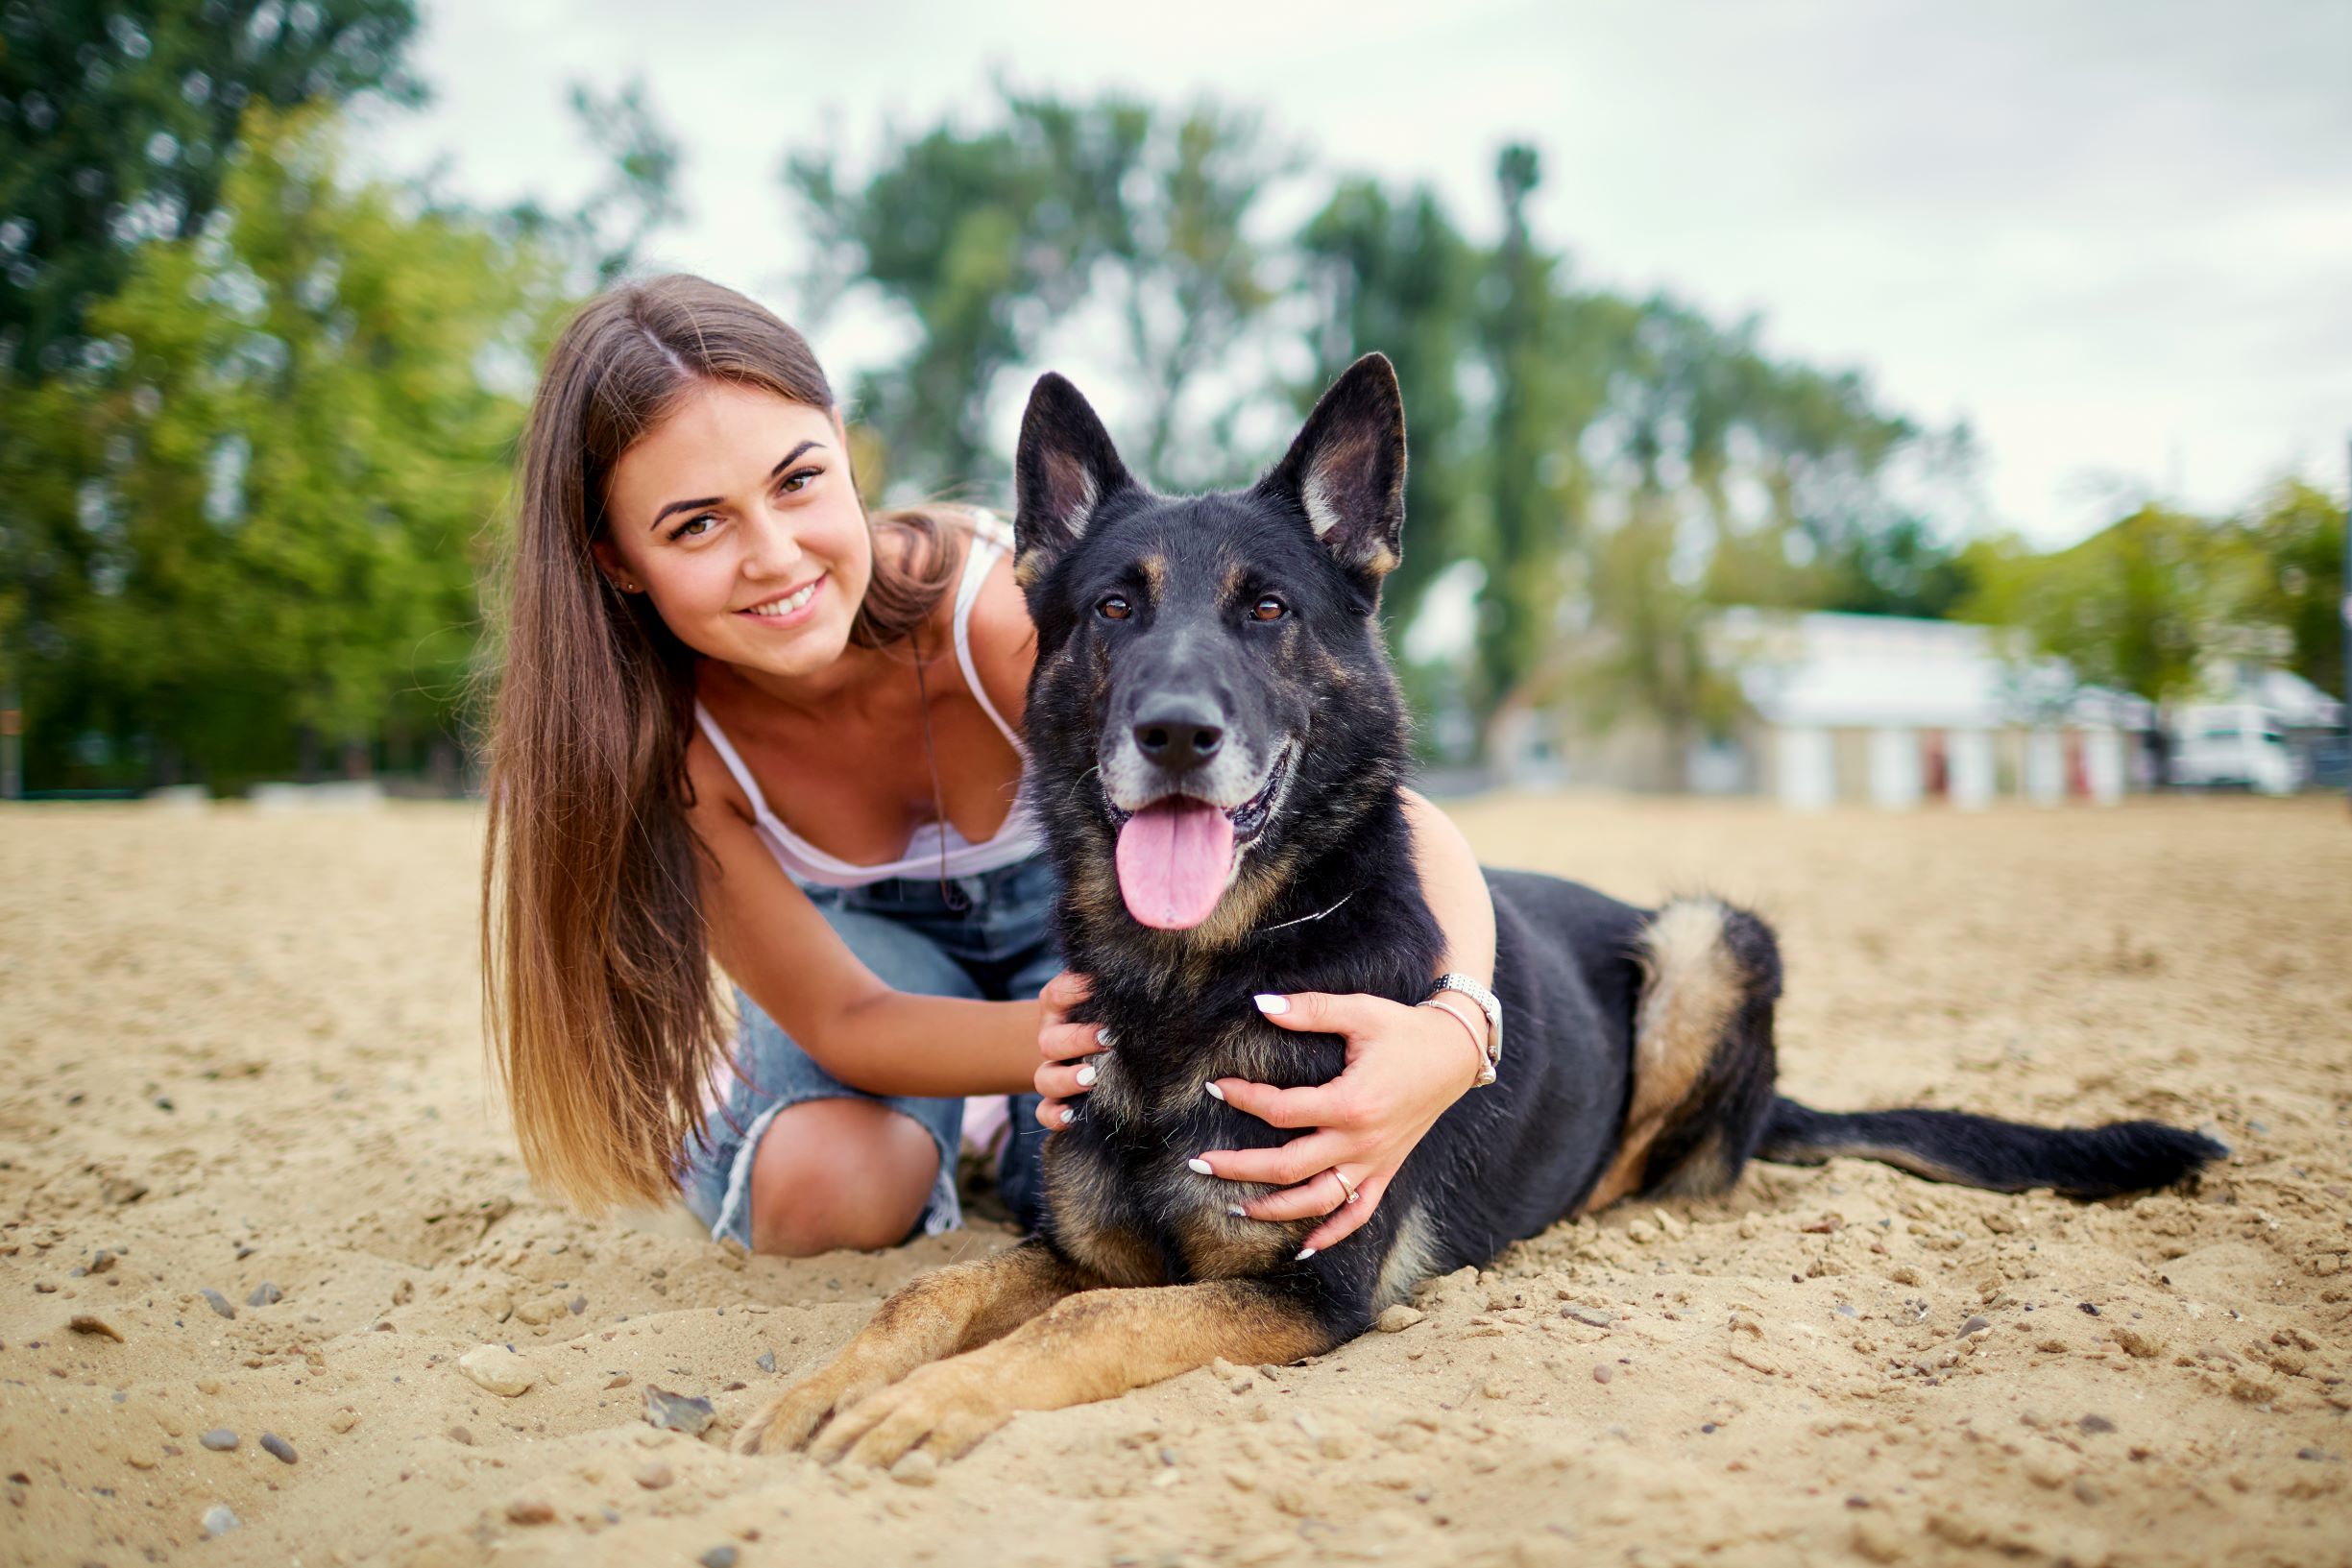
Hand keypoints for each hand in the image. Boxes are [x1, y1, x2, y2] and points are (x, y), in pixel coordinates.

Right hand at [1033, 970, 1104, 1128]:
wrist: (1104, 1039)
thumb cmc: (1116, 1009)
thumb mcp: (1113, 992)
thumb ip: (1117, 983)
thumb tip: (1139, 974)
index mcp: (1060, 1006)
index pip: (1058, 995)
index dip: (1076, 992)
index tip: (1102, 992)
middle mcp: (1053, 1037)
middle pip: (1050, 1041)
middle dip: (1078, 1040)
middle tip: (1109, 1039)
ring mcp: (1053, 1070)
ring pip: (1044, 1079)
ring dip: (1066, 1080)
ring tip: (1092, 1079)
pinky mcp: (1058, 1099)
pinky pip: (1045, 1111)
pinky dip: (1054, 1115)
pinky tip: (1071, 1116)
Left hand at [1192, 990, 1484, 1254]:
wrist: (1455, 1053)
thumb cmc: (1404, 1030)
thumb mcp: (1359, 1012)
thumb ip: (1310, 1010)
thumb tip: (1260, 1004)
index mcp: (1350, 1103)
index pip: (1282, 1111)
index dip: (1244, 1099)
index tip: (1216, 1087)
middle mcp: (1360, 1141)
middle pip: (1288, 1167)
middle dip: (1239, 1169)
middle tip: (1200, 1163)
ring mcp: (1373, 1162)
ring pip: (1317, 1201)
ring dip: (1275, 1210)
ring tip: (1235, 1209)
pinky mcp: (1385, 1170)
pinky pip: (1358, 1212)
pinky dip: (1331, 1234)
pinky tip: (1303, 1249)